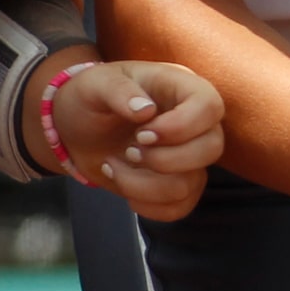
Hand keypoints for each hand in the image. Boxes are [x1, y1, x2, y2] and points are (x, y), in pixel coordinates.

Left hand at [53, 60, 225, 220]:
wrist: (77, 128)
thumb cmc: (92, 97)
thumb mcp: (96, 84)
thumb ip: (118, 91)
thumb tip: (145, 110)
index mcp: (181, 87)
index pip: (209, 106)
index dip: (181, 126)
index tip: (142, 134)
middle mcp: (194, 121)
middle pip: (212, 148)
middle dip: (165, 159)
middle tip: (129, 151)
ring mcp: (189, 155)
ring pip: (191, 184)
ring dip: (145, 185)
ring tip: (114, 166)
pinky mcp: (178, 183)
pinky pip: (180, 206)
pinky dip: (148, 205)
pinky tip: (124, 185)